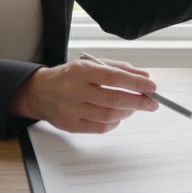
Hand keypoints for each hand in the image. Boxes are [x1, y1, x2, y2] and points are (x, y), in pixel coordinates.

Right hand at [9, 57, 158, 133]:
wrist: (40, 92)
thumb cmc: (68, 76)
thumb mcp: (91, 64)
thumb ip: (119, 69)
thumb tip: (144, 77)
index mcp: (80, 71)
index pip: (114, 77)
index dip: (136, 83)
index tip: (151, 86)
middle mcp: (74, 91)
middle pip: (114, 100)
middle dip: (138, 102)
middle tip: (152, 102)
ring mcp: (72, 110)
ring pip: (109, 116)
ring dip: (128, 112)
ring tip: (134, 107)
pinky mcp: (71, 126)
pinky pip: (101, 128)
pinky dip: (115, 122)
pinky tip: (119, 116)